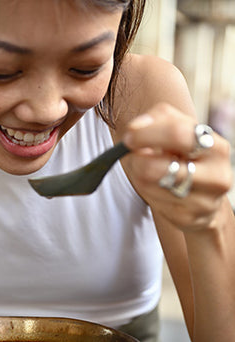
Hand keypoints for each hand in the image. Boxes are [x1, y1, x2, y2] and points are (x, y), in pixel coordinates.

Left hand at [122, 102, 232, 231]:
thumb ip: (159, 118)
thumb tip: (135, 128)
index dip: (146, 134)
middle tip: (132, 157)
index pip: (177, 133)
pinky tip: (156, 188)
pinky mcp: (188, 219)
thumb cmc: (187, 158)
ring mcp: (204, 201)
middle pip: (157, 168)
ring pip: (151, 186)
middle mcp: (216, 175)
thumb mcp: (180, 129)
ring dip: (140, 177)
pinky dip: (148, 193)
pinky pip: (155, 204)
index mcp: (216, 147)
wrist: (205, 198)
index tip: (129, 138)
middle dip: (137, 161)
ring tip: (147, 172)